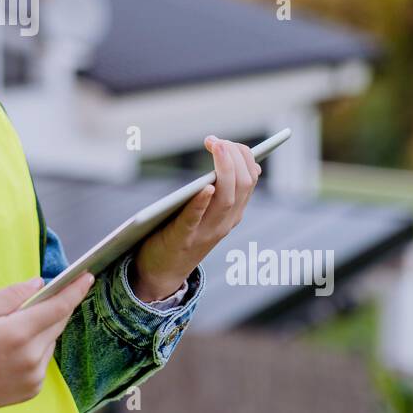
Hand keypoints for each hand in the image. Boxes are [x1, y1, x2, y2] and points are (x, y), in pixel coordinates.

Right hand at [0, 273, 94, 412]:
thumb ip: (11, 294)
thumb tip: (39, 284)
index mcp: (18, 333)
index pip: (58, 307)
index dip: (75, 291)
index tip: (87, 277)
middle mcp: (31, 357)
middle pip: (57, 323)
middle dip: (55, 307)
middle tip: (40, 298)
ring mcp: (34, 376)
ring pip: (51, 341)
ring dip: (41, 330)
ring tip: (12, 332)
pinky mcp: (33, 388)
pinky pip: (43, 360)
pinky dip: (35, 349)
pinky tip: (12, 351)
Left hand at [130, 135, 260, 300]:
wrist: (162, 271)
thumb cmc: (183, 232)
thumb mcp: (208, 211)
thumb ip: (222, 189)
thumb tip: (238, 158)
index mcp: (233, 212)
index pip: (250, 179)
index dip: (243, 156)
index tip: (228, 142)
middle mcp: (225, 223)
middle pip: (241, 186)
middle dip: (234, 158)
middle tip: (218, 141)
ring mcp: (206, 233)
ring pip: (225, 200)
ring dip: (224, 171)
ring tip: (217, 147)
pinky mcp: (183, 239)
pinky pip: (195, 219)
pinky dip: (201, 203)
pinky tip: (205, 187)